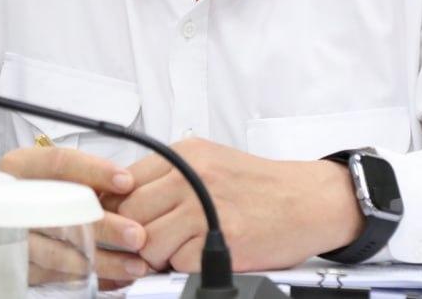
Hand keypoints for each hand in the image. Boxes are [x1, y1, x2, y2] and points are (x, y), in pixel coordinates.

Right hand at [0, 146, 150, 285]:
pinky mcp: (17, 266)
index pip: (58, 164)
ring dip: (101, 261)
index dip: (95, 172)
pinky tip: (117, 279)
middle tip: (136, 233)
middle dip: (103, 226)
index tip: (127, 182)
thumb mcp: (53, 173)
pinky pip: (56, 278)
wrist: (3, 217)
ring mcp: (10, 237)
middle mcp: (9, 200)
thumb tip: (128, 185)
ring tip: (134, 264)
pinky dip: (89, 280)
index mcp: (19, 167)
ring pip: (58, 253)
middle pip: (60, 213)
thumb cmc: (37, 190)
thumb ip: (85, 177)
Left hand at [111, 138, 362, 273]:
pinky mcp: (220, 239)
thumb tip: (124, 200)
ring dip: (154, 256)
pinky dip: (181, 267)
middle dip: (130, 237)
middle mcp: (191, 176)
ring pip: (148, 241)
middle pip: (130, 212)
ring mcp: (205, 207)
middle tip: (141, 247)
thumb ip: (169, 177)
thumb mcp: (210, 163)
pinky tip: (197, 257)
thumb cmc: (259, 187)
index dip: (114, 208)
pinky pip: (177, 262)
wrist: (308, 200)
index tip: (113, 223)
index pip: (123, 180)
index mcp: (185, 154)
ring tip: (173, 252)